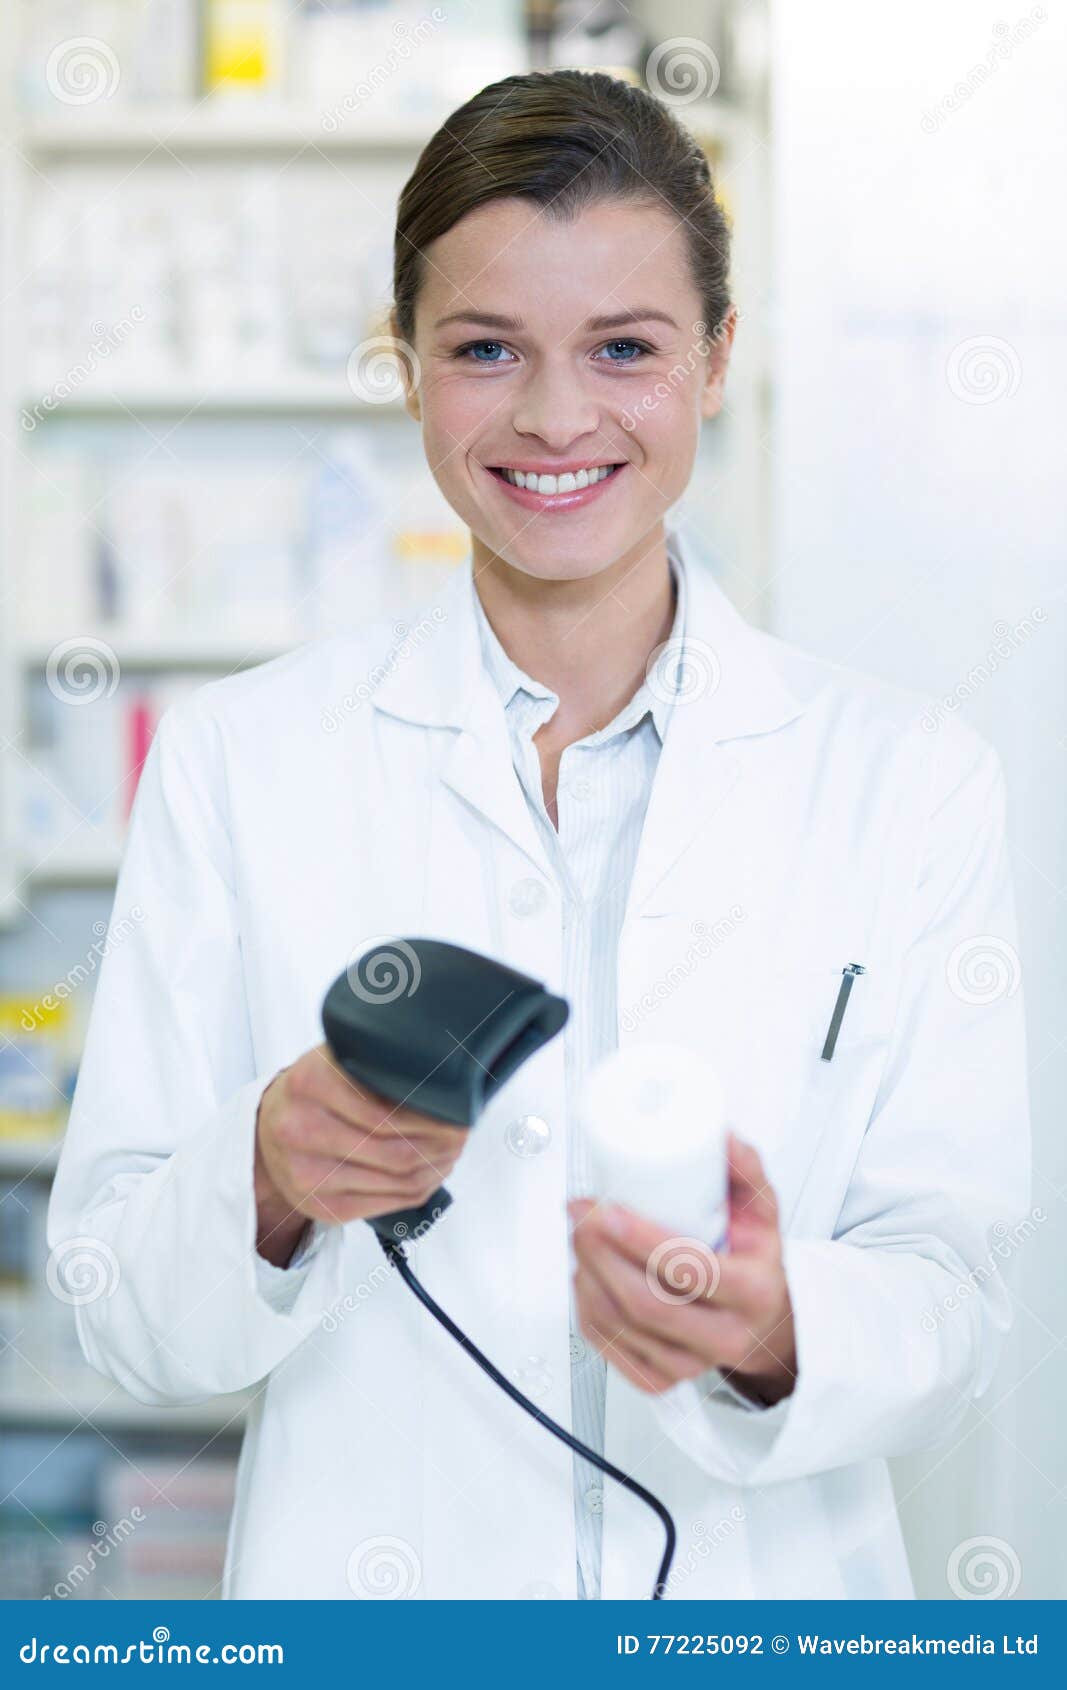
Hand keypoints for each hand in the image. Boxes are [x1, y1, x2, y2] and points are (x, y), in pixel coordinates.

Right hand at [254, 1043, 467, 1265]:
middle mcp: (301, 1131)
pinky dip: (419, 1189)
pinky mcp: (320, 1208)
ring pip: (398, 1182)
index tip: (459, 1109)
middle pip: (396, 1152)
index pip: (387, 1112)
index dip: (433, 1117)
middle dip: (442, 1144)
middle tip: (463, 1132)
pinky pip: (388, 1205)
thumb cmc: (315, 1089)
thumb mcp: (337, 1057)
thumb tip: (445, 1072)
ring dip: (436, 1167)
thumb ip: (378, 1061)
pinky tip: (430, 1172)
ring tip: (451, 1150)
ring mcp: (307, 1176)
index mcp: (309, 1083)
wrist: (267, 1129)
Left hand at [567, 1132, 795, 1402]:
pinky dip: (585, 1307)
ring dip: (587, 1275)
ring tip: (580, 1237)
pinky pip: (609, 1346)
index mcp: (753, 1291)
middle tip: (581, 1215)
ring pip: (622, 1325)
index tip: (609, 1209)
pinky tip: (585, 1276)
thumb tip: (718, 1136)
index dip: (642, 1240)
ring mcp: (691, 1364)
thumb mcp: (763, 1210)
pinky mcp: (661, 1378)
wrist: (763, 1319)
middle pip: (646, 1303)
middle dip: (601, 1254)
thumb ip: (744, 1168)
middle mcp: (724, 1335)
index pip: (692, 1271)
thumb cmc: (755, 1260)